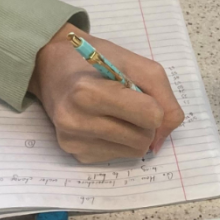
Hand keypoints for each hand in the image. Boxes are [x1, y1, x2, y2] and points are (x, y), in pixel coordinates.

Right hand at [27, 24, 184, 163]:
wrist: (54, 66)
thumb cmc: (100, 62)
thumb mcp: (140, 66)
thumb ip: (165, 98)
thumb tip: (163, 138)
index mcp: (89, 93)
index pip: (152, 116)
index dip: (155, 105)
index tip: (139, 93)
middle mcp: (75, 120)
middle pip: (144, 138)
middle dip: (146, 122)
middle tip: (129, 104)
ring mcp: (72, 140)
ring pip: (135, 151)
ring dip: (135, 133)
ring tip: (116, 112)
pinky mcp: (74, 153)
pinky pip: (118, 156)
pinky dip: (119, 141)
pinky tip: (103, 122)